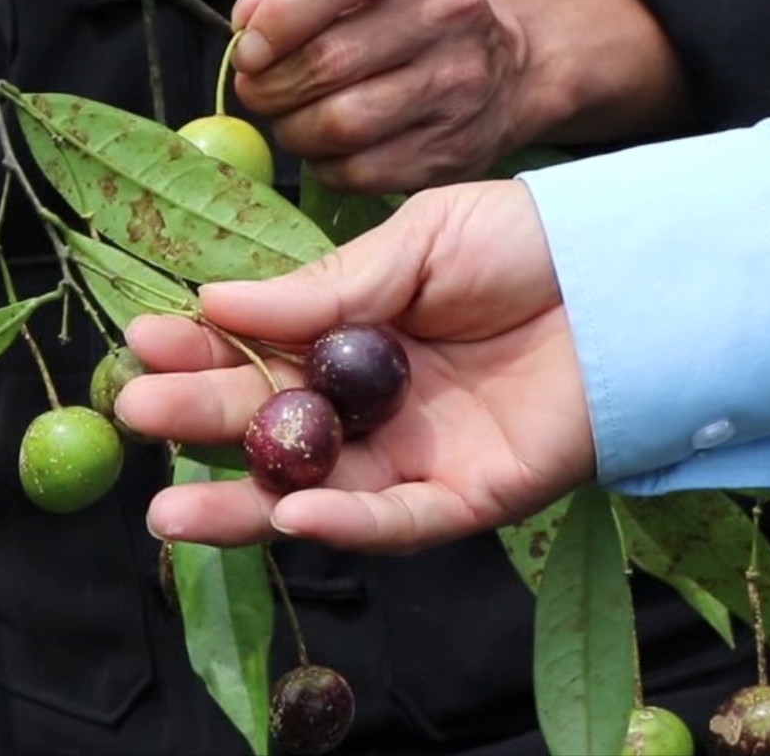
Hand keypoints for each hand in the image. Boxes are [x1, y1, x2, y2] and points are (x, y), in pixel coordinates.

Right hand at [115, 180, 596, 553]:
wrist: (635, 274)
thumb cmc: (528, 244)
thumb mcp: (415, 244)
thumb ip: (324, 288)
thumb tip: (215, 303)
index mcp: (354, 334)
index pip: (259, 351)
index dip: (201, 349)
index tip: (141, 336)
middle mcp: (375, 401)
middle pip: (273, 426)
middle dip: (199, 422)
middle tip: (134, 412)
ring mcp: (419, 452)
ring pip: (317, 492)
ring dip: (244, 505)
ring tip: (169, 511)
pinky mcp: (472, 494)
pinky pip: (400, 520)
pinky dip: (347, 525)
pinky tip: (291, 515)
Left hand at [229, 0, 692, 194]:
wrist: (504, 61)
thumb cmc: (400, 7)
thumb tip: (247, 25)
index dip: (283, 14)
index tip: (250, 48)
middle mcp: (448, 8)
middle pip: (332, 60)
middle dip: (270, 86)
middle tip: (255, 92)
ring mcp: (460, 81)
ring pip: (343, 124)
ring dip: (292, 130)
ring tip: (287, 119)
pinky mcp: (455, 146)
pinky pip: (363, 171)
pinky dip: (325, 165)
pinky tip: (324, 147)